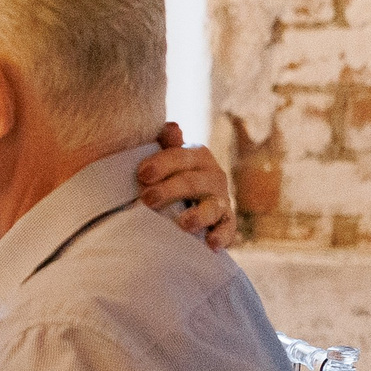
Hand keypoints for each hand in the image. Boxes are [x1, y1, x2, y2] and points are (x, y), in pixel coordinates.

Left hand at [137, 123, 238, 250]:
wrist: (187, 202)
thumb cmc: (169, 175)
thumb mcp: (167, 158)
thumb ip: (167, 144)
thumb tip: (170, 127)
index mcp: (197, 156)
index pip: (181, 156)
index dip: (162, 164)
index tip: (142, 174)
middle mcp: (213, 176)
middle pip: (193, 182)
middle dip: (170, 190)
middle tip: (147, 199)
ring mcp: (221, 200)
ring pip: (213, 207)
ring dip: (199, 215)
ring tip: (184, 224)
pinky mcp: (226, 222)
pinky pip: (228, 229)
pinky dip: (221, 236)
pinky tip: (210, 244)